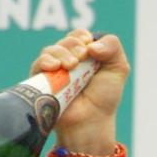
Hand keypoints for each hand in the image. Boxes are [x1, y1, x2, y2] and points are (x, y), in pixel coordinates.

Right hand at [30, 29, 130, 155]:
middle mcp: (68, 59)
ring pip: (52, 50)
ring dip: (62, 53)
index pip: (79, 35)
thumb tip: (91, 44)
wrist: (91, 121)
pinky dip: (46, 61)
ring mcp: (54, 69)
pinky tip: (54, 67)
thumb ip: (113, 47)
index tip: (91, 51)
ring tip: (71, 66)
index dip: (84, 38)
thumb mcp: (118, 68)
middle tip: (81, 59)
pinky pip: (38, 63)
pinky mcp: (41, 80)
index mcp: (85, 54)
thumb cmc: (104, 97)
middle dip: (74, 46)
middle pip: (66, 40)